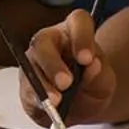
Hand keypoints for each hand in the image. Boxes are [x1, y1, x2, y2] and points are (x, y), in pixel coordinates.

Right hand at [21, 10, 113, 125]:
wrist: (80, 106)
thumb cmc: (92, 85)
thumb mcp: (104, 83)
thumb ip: (99, 75)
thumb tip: (93, 65)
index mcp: (75, 32)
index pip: (78, 21)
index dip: (81, 37)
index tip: (87, 59)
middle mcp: (51, 40)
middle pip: (44, 41)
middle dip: (53, 63)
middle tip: (66, 83)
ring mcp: (34, 60)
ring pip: (30, 64)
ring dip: (43, 83)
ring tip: (56, 101)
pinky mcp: (25, 81)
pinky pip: (25, 86)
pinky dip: (36, 97)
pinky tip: (46, 105)